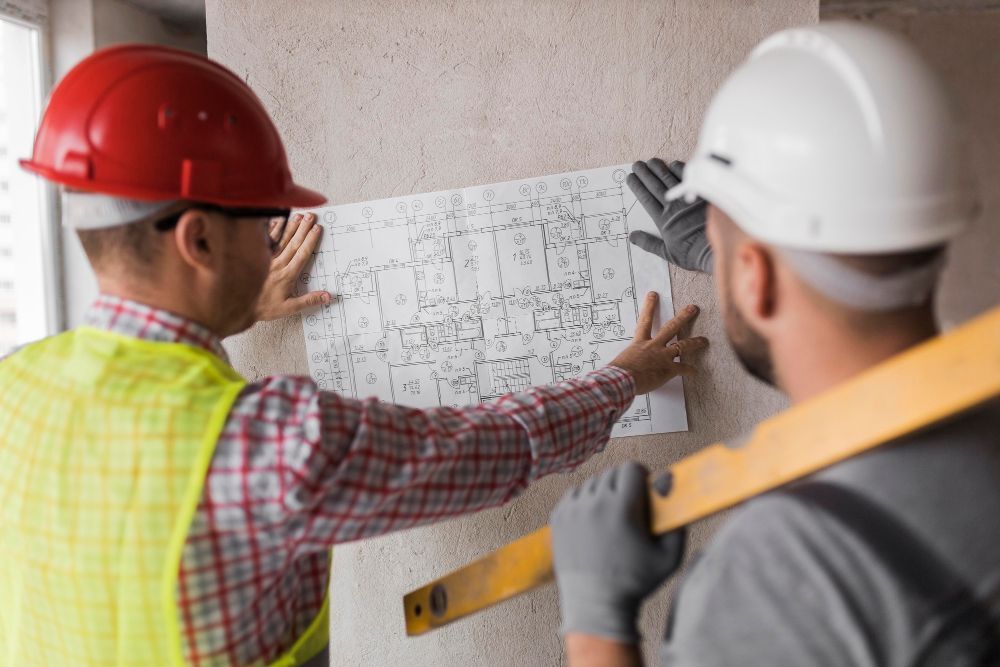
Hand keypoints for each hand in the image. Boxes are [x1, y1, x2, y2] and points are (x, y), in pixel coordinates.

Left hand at [254, 212, 331, 321]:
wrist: (241, 307)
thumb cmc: (266, 308)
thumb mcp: (289, 308)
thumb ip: (309, 301)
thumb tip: (327, 296)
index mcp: (287, 275)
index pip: (302, 254)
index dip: (311, 240)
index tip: (317, 229)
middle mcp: (278, 265)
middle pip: (293, 243)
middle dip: (303, 228)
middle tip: (311, 216)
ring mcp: (267, 260)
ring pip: (281, 240)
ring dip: (291, 226)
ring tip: (299, 216)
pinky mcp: (259, 258)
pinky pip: (267, 241)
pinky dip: (273, 230)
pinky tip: (278, 220)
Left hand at [551, 461, 685, 643]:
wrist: (595, 604)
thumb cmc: (635, 583)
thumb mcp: (669, 557)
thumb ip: (677, 522)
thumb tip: (671, 486)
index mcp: (622, 509)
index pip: (631, 468)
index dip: (641, 475)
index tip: (643, 489)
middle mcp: (594, 504)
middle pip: (612, 473)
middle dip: (623, 485)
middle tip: (629, 506)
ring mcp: (573, 510)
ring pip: (592, 482)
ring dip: (603, 492)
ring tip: (611, 515)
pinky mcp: (558, 517)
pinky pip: (574, 493)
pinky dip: (584, 500)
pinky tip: (594, 519)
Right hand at [609, 292, 706, 393]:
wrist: (623, 380)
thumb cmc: (618, 372)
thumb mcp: (622, 360)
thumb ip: (628, 359)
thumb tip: (626, 364)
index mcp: (640, 342)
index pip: (645, 320)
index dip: (649, 306)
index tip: (653, 295)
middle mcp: (654, 346)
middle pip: (671, 328)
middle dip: (683, 317)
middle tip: (692, 308)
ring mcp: (663, 357)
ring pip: (682, 346)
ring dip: (694, 342)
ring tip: (703, 340)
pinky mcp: (668, 370)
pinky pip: (682, 368)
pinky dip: (689, 370)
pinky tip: (695, 371)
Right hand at [627, 159, 712, 273]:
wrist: (715, 250)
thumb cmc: (691, 254)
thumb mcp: (667, 253)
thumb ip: (648, 243)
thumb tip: (632, 237)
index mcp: (663, 221)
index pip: (645, 199)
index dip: (637, 187)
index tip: (630, 178)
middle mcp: (673, 207)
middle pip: (655, 186)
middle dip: (644, 174)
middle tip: (637, 164)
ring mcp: (687, 200)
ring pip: (669, 179)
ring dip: (659, 169)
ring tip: (651, 161)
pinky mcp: (702, 195)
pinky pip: (688, 179)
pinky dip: (680, 170)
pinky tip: (673, 164)